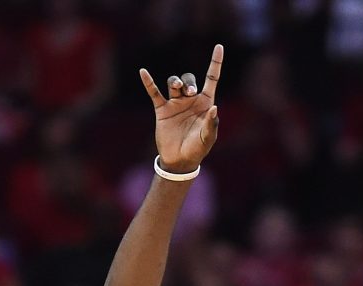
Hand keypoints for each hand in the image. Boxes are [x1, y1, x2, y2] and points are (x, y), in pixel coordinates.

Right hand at [139, 43, 222, 173]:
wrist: (179, 161)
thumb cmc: (197, 150)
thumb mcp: (207, 139)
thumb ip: (211, 124)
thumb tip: (214, 108)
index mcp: (205, 103)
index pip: (211, 78)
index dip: (215, 63)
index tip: (219, 47)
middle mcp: (190, 100)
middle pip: (189, 80)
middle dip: (189, 83)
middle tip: (189, 92)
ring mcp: (175, 103)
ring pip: (173, 82)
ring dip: (176, 82)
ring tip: (177, 89)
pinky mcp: (162, 109)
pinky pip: (154, 92)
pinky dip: (149, 82)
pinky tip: (143, 72)